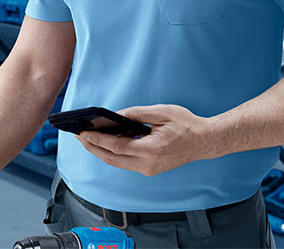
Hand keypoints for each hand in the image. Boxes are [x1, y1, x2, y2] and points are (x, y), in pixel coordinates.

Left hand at [77, 104, 215, 176]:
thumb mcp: (161, 112)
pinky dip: (114, 153)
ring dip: (101, 152)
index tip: (82, 133)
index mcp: (151, 149)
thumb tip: (115, 115)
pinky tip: (107, 142)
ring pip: (117, 163)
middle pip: (112, 158)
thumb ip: (136, 114)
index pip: (116, 146)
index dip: (96, 140)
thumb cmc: (186, 124)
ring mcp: (149, 169)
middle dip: (93, 147)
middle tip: (78, 136)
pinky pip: (126, 163)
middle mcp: (148, 164)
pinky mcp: (150, 170)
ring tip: (88, 139)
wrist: (205, 142)